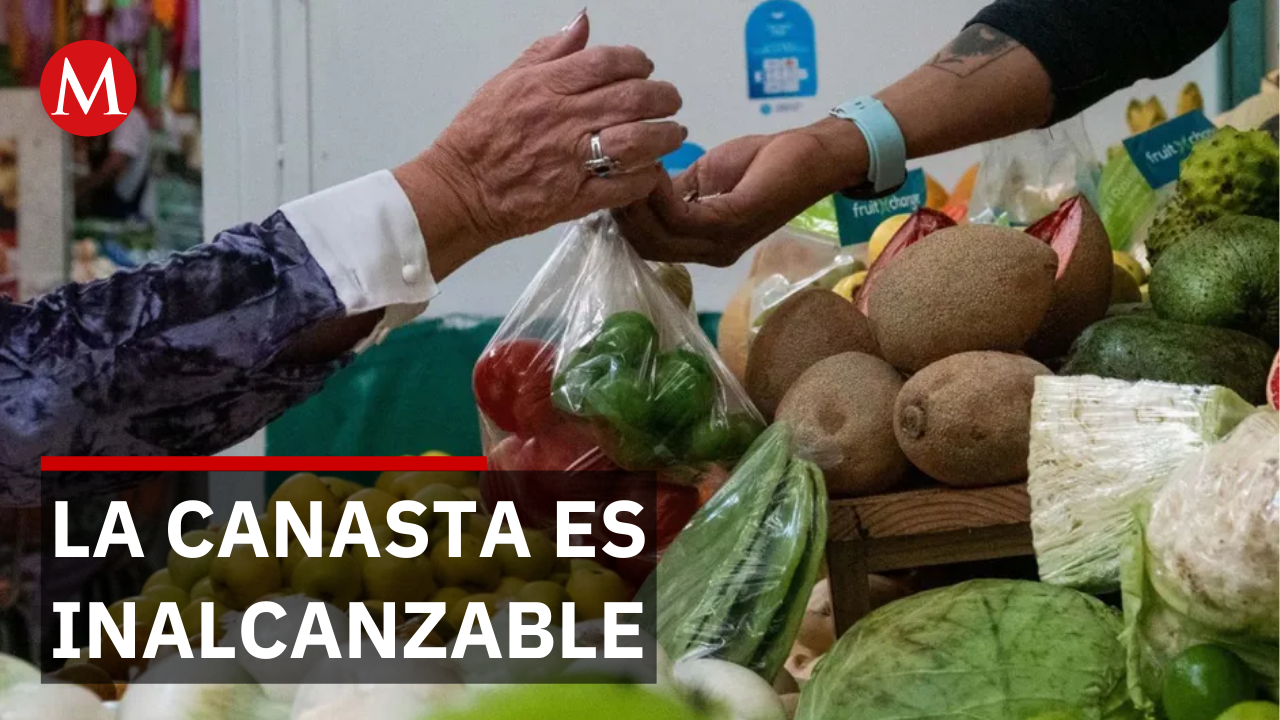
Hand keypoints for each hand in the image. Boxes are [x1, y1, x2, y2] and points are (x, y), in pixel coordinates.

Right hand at [393, 12, 683, 268]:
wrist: (461, 189)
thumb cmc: (479, 136)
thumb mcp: (507, 81)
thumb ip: (548, 52)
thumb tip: (582, 24)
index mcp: (546, 87)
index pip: (607, 62)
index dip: (637, 60)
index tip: (646, 67)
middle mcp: (563, 120)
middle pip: (633, 99)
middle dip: (663, 96)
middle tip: (671, 100)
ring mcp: (572, 161)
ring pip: (637, 142)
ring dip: (664, 136)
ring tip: (672, 134)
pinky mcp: (576, 198)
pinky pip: (625, 186)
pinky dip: (646, 176)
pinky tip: (650, 170)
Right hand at [616, 118, 867, 266]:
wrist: (810, 155)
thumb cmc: (763, 163)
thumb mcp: (706, 177)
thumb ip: (674, 191)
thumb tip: (639, 188)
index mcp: (704, 243)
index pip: (649, 244)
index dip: (623, 219)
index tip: (606, 184)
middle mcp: (710, 252)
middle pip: (647, 247)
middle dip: (622, 213)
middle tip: (608, 174)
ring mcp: (721, 242)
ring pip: (658, 237)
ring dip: (635, 201)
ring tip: (625, 166)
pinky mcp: (732, 222)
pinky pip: (681, 217)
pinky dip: (658, 193)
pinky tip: (651, 167)